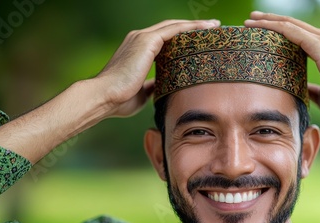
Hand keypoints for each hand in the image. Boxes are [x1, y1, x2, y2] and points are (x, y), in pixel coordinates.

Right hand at [95, 19, 220, 117]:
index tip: (200, 40)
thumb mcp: (142, 92)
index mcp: (138, 50)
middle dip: (193, 27)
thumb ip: (152, 85)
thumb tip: (161, 86)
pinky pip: (174, 29)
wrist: (104, 97)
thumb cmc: (119, 100)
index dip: (183, 37)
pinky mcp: (146, 40)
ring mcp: (142, 38)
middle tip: (213, 28)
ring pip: (175, 26)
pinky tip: (206, 28)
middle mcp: (139, 39)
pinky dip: (191, 27)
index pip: (166, 38)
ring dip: (195, 25)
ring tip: (214, 26)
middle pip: (172, 28)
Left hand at [245, 11, 319, 120]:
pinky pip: (292, 32)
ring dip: (268, 21)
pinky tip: (259, 28)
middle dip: (271, 20)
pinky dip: (274, 28)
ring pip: (290, 25)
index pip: (300, 33)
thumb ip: (313, 89)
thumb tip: (302, 90)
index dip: (281, 30)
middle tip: (251, 19)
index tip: (263, 31)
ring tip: (250, 20)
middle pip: (293, 24)